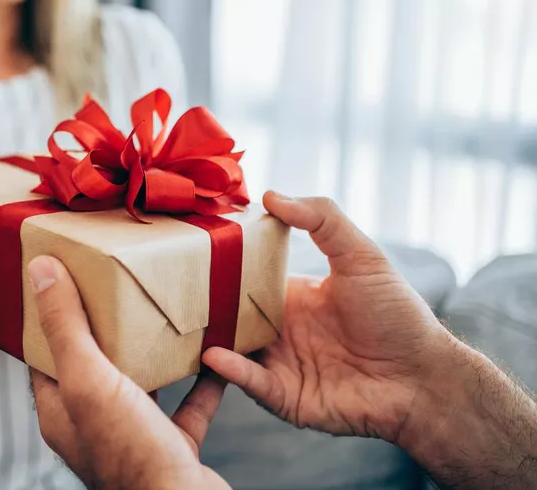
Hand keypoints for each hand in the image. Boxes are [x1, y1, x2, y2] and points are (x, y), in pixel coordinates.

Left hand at [28, 256, 230, 489]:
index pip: (45, 354)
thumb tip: (41, 272)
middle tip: (120, 287)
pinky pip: (187, 406)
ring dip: (154, 352)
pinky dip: (202, 382)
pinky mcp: (171, 446)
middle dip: (107, 327)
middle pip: (95, 365)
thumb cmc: (132, 455)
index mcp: (62, 410)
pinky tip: (214, 357)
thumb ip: (66, 327)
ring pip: (141, 384)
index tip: (63, 279)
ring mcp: (133, 437)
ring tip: (166, 315)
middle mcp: (94, 424)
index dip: (50, 316)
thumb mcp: (89, 379)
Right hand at [203, 192, 453, 443]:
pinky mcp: (285, 397)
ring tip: (179, 325)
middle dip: (202, 306)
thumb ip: (322, 219)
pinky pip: (251, 383)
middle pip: (231, 316)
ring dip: (208, 339)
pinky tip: (215, 355)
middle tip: (168, 290)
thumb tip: (271, 195)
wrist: (424, 378)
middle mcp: (280, 330)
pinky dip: (231, 371)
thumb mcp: (361, 255)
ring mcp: (280, 364)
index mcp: (292, 297)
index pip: (245, 280)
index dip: (220, 268)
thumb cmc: (397, 314)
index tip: (188, 251)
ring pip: (232, 350)